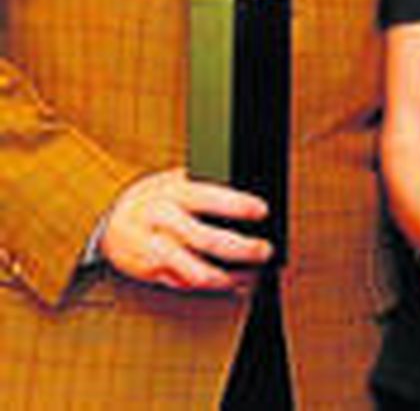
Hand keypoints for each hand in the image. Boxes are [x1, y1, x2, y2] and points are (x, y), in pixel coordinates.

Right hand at [99, 168, 271, 291]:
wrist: (105, 220)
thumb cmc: (151, 197)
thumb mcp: (172, 180)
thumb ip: (203, 184)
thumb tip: (247, 188)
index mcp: (171, 193)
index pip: (208, 198)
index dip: (237, 205)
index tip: (262, 210)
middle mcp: (162, 222)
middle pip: (207, 239)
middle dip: (242, 248)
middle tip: (265, 250)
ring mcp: (155, 251)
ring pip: (196, 272)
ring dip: (231, 277)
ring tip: (254, 274)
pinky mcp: (152, 274)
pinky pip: (187, 286)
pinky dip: (215, 288)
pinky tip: (236, 284)